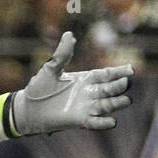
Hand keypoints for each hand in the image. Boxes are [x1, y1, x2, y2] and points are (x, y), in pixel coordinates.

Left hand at [10, 33, 132, 135]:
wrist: (27, 109)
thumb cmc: (38, 89)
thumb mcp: (51, 68)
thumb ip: (62, 54)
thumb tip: (69, 35)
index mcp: (85, 79)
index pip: (107, 75)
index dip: (119, 72)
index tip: (131, 70)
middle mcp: (89, 93)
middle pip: (110, 89)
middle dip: (119, 86)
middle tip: (126, 83)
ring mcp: (86, 107)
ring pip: (107, 105)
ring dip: (117, 103)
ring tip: (126, 100)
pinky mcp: (79, 121)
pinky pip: (95, 122)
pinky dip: (103, 122)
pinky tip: (112, 121)